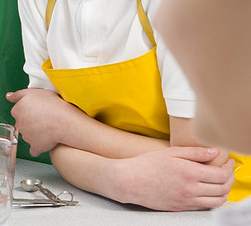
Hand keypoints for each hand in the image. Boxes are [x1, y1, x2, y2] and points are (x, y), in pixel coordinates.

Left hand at [8, 88, 79, 154]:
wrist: (63, 121)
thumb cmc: (51, 105)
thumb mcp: (32, 92)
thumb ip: (18, 95)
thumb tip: (8, 96)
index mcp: (17, 111)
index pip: (18, 111)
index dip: (28, 109)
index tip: (37, 108)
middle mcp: (19, 125)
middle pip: (23, 123)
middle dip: (30, 121)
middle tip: (43, 117)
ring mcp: (27, 137)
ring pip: (28, 135)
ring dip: (35, 132)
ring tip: (48, 127)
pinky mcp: (35, 147)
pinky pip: (34, 149)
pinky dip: (38, 147)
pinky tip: (45, 141)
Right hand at [112, 147, 233, 209]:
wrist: (129, 182)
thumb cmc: (146, 164)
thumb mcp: (170, 153)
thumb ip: (195, 152)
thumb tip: (213, 152)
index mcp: (189, 173)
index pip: (221, 175)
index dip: (229, 168)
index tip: (228, 162)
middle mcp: (191, 189)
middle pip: (222, 189)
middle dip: (230, 179)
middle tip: (228, 171)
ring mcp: (186, 200)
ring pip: (217, 201)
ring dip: (224, 192)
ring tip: (221, 182)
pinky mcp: (181, 207)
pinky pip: (204, 206)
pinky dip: (212, 199)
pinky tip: (207, 190)